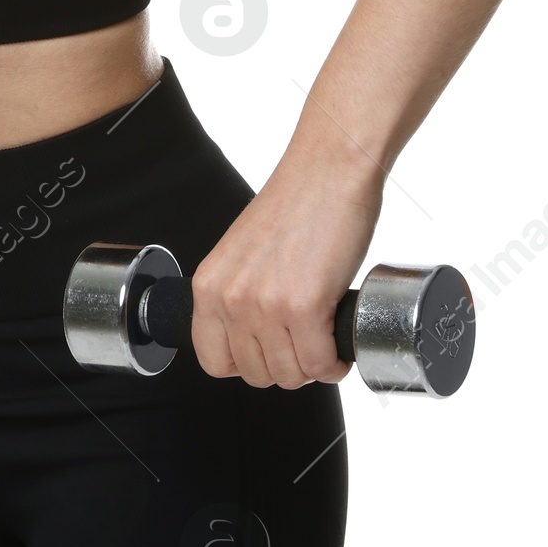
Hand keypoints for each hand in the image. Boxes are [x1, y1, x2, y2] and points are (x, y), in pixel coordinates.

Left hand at [188, 155, 382, 387]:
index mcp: (208, 286)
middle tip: (305, 343)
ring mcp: (265, 306)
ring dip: (313, 366)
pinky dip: (335, 363)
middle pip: (255, 374)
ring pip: (289, 375)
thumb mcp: (244, 255)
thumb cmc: (295, 206)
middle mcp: (230, 299)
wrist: (327, 171)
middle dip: (286, 366)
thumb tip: (253, 339)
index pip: (213, 361)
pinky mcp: (304, 307)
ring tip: (323, 340)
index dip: (246, 364)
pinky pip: (320, 365)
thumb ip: (239, 295)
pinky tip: (339, 344)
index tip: (269, 352)